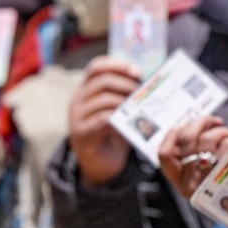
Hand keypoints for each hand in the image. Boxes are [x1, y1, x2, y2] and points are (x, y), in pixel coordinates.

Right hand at [68, 57, 140, 186]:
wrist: (99, 163)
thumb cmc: (112, 133)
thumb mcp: (117, 109)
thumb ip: (124, 94)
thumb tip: (150, 80)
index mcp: (86, 89)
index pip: (96, 67)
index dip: (116, 65)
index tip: (137, 71)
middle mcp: (78, 100)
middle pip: (102, 82)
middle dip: (127, 85)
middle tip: (143, 94)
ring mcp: (77, 116)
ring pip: (104, 100)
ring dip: (126, 103)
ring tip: (140, 110)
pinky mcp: (81, 133)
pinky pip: (103, 120)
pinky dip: (119, 121)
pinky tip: (130, 126)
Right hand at [159, 115, 227, 198]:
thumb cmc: (224, 185)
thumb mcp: (201, 178)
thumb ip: (192, 158)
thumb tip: (187, 126)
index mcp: (181, 182)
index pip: (165, 155)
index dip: (172, 134)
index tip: (183, 124)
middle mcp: (191, 183)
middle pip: (188, 139)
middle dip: (201, 123)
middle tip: (213, 122)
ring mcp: (210, 179)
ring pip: (208, 139)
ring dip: (219, 130)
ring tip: (227, 134)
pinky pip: (227, 145)